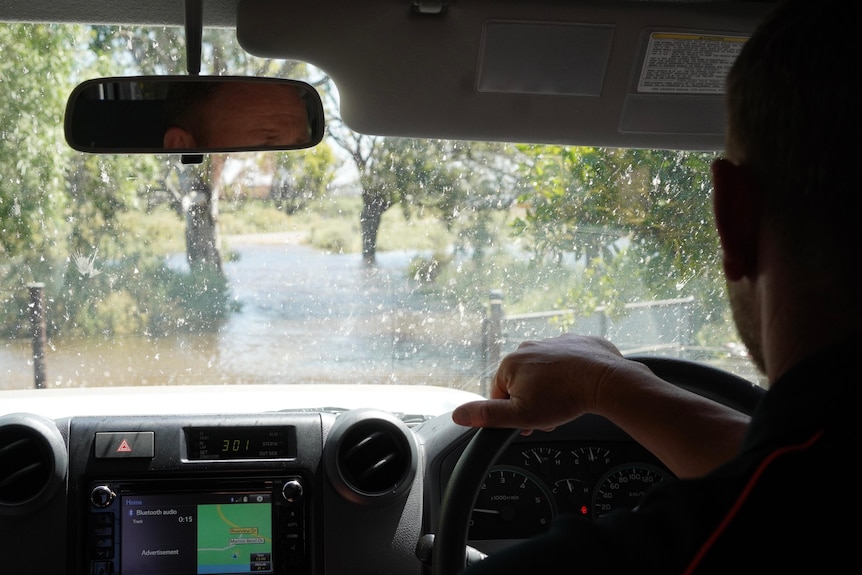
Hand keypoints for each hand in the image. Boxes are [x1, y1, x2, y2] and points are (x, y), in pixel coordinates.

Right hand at [452, 334, 649, 432]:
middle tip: (549, 415)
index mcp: (510, 363)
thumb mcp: (520, 415)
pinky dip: (572, 373)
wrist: (605, 380)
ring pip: (545, 371)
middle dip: (533, 399)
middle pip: (523, 381)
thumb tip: (457, 414)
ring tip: (567, 401)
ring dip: (552, 387)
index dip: (513, 413)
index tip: (528, 422)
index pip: (500, 394)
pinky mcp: (577, 341)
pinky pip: (568, 360)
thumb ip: (487, 415)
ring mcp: (554, 341)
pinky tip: (580, 386)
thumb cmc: (563, 398)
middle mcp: (528, 346)